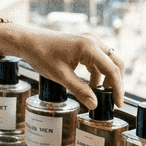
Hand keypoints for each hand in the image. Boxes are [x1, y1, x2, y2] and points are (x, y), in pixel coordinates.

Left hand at [6, 27, 123, 109]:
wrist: (28, 41)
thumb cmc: (41, 55)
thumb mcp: (61, 76)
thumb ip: (79, 90)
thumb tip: (94, 105)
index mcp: (89, 47)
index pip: (112, 69)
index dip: (118, 89)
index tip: (118, 104)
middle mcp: (92, 41)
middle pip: (115, 63)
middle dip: (116, 82)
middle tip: (113, 100)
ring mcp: (88, 41)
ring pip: (107, 61)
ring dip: (106, 78)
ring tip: (100, 94)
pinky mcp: (83, 44)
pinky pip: (97, 60)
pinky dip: (97, 73)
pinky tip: (91, 86)